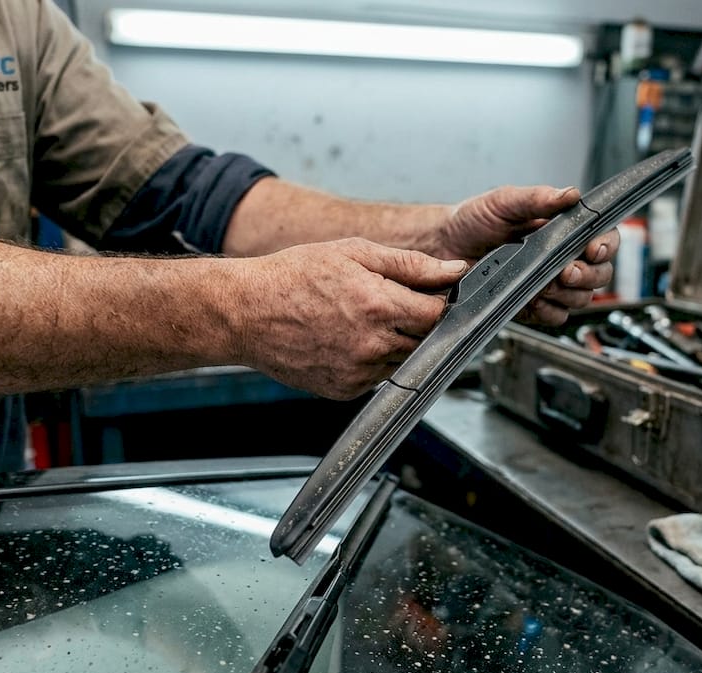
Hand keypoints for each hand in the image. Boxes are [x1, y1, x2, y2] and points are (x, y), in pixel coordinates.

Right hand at [238, 238, 466, 399]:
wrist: (246, 312)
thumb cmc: (295, 276)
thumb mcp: (355, 252)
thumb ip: (411, 264)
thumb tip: (455, 270)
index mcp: (379, 306)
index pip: (438, 314)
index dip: (438, 302)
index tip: (429, 294)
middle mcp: (372, 346)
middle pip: (425, 340)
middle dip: (417, 323)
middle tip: (390, 303)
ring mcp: (358, 373)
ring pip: (403, 361)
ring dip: (396, 343)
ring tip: (362, 319)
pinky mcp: (345, 390)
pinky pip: (377, 377)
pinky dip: (373, 360)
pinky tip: (348, 338)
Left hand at [431, 185, 618, 325]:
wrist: (444, 247)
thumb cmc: (473, 220)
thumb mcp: (504, 201)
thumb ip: (537, 198)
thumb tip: (571, 194)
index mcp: (563, 230)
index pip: (604, 238)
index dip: (606, 246)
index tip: (593, 249)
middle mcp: (561, 258)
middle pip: (600, 275)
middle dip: (588, 275)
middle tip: (565, 271)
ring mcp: (549, 284)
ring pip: (581, 299)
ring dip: (567, 294)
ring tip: (543, 283)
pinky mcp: (534, 306)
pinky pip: (556, 317)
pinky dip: (548, 310)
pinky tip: (531, 298)